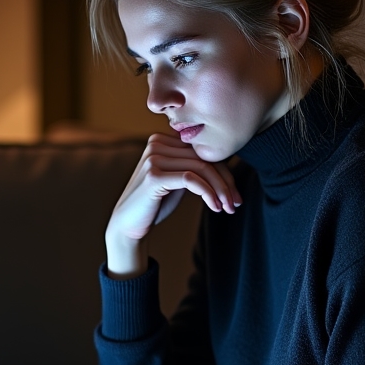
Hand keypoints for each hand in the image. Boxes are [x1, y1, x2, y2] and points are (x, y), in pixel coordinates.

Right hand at [105, 133, 240, 276]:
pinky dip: (207, 193)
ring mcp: (154, 158)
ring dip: (220, 190)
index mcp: (162, 140)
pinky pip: (191, 179)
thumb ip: (193, 167)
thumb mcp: (177, 180)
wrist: (129, 223)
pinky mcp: (154, 175)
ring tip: (228, 207)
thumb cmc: (155, 203)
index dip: (224, 171)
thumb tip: (228, 162)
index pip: (202, 151)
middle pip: (204, 158)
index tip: (234, 194)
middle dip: (225, 182)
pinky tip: (215, 207)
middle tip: (235, 203)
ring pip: (201, 168)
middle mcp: (156, 144)